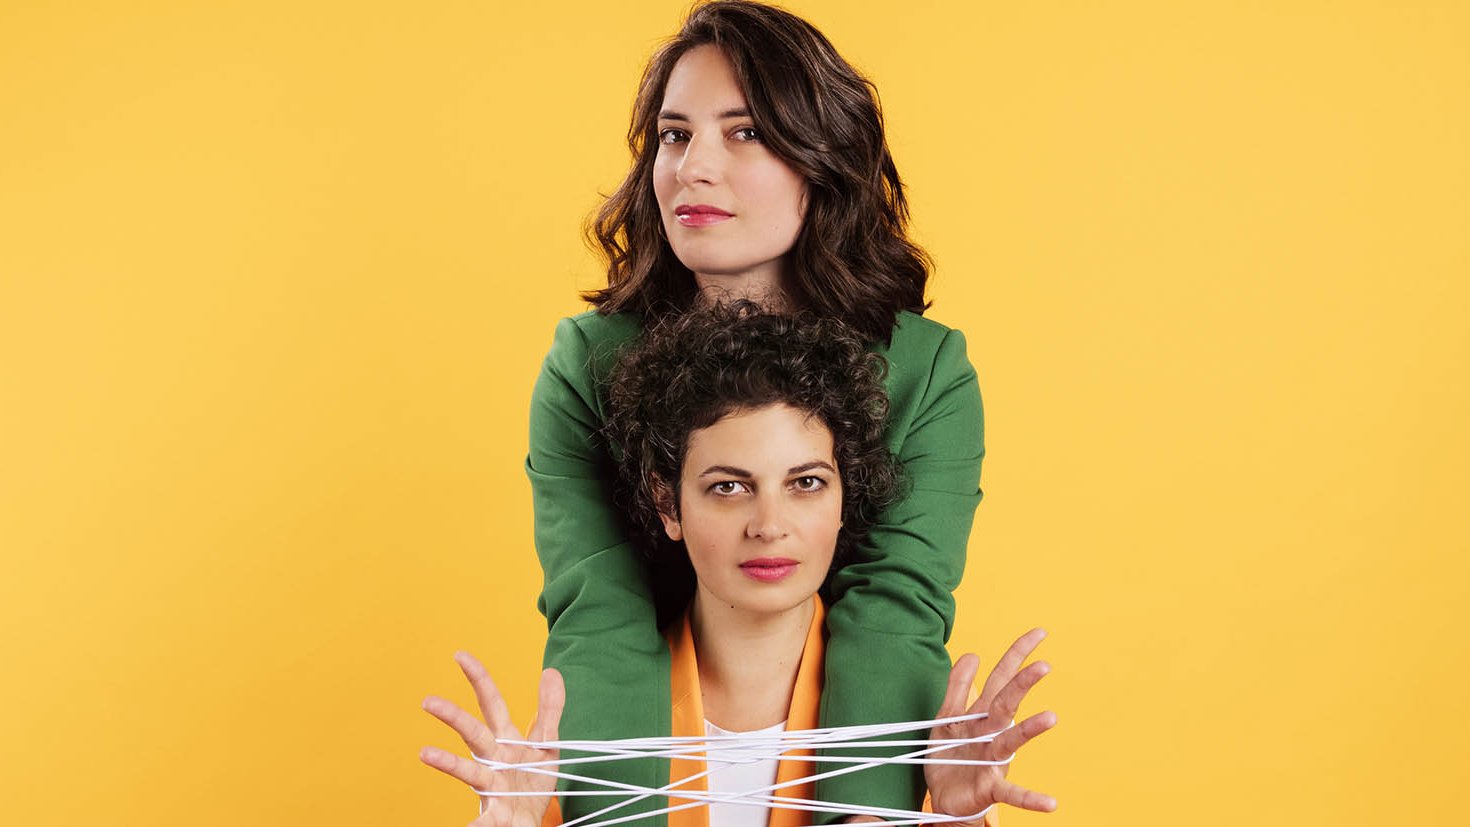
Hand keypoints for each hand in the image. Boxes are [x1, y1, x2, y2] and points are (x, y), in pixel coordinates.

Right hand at [420, 652, 565, 826]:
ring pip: (469, 772)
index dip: (478, 678)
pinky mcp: (498, 815)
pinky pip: (485, 822)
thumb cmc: (532, 779)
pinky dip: (475, 826)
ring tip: (425, 753)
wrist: (532, 819)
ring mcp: (491, 787)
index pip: (491, 703)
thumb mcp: (547, 742)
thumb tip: (551, 670)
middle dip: (453, 716)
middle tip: (428, 701)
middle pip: (473, 732)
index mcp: (505, 740)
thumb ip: (549, 709)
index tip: (461, 655)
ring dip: (448, 762)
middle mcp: (492, 760)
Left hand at [924, 628, 1057, 821]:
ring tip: (1052, 717)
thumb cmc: (949, 757)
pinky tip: (1051, 803)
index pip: (1001, 678)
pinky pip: (1012, 793)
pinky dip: (1031, 798)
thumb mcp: (946, 717)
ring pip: (1012, 740)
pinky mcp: (990, 786)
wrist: (944, 799)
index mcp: (981, 715)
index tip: (1039, 633)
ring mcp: (993, 759)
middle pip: (1007, 702)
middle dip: (1023, 683)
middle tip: (1044, 665)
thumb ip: (958, 687)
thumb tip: (973, 654)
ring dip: (1031, 729)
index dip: (1017, 654)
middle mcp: (992, 734)